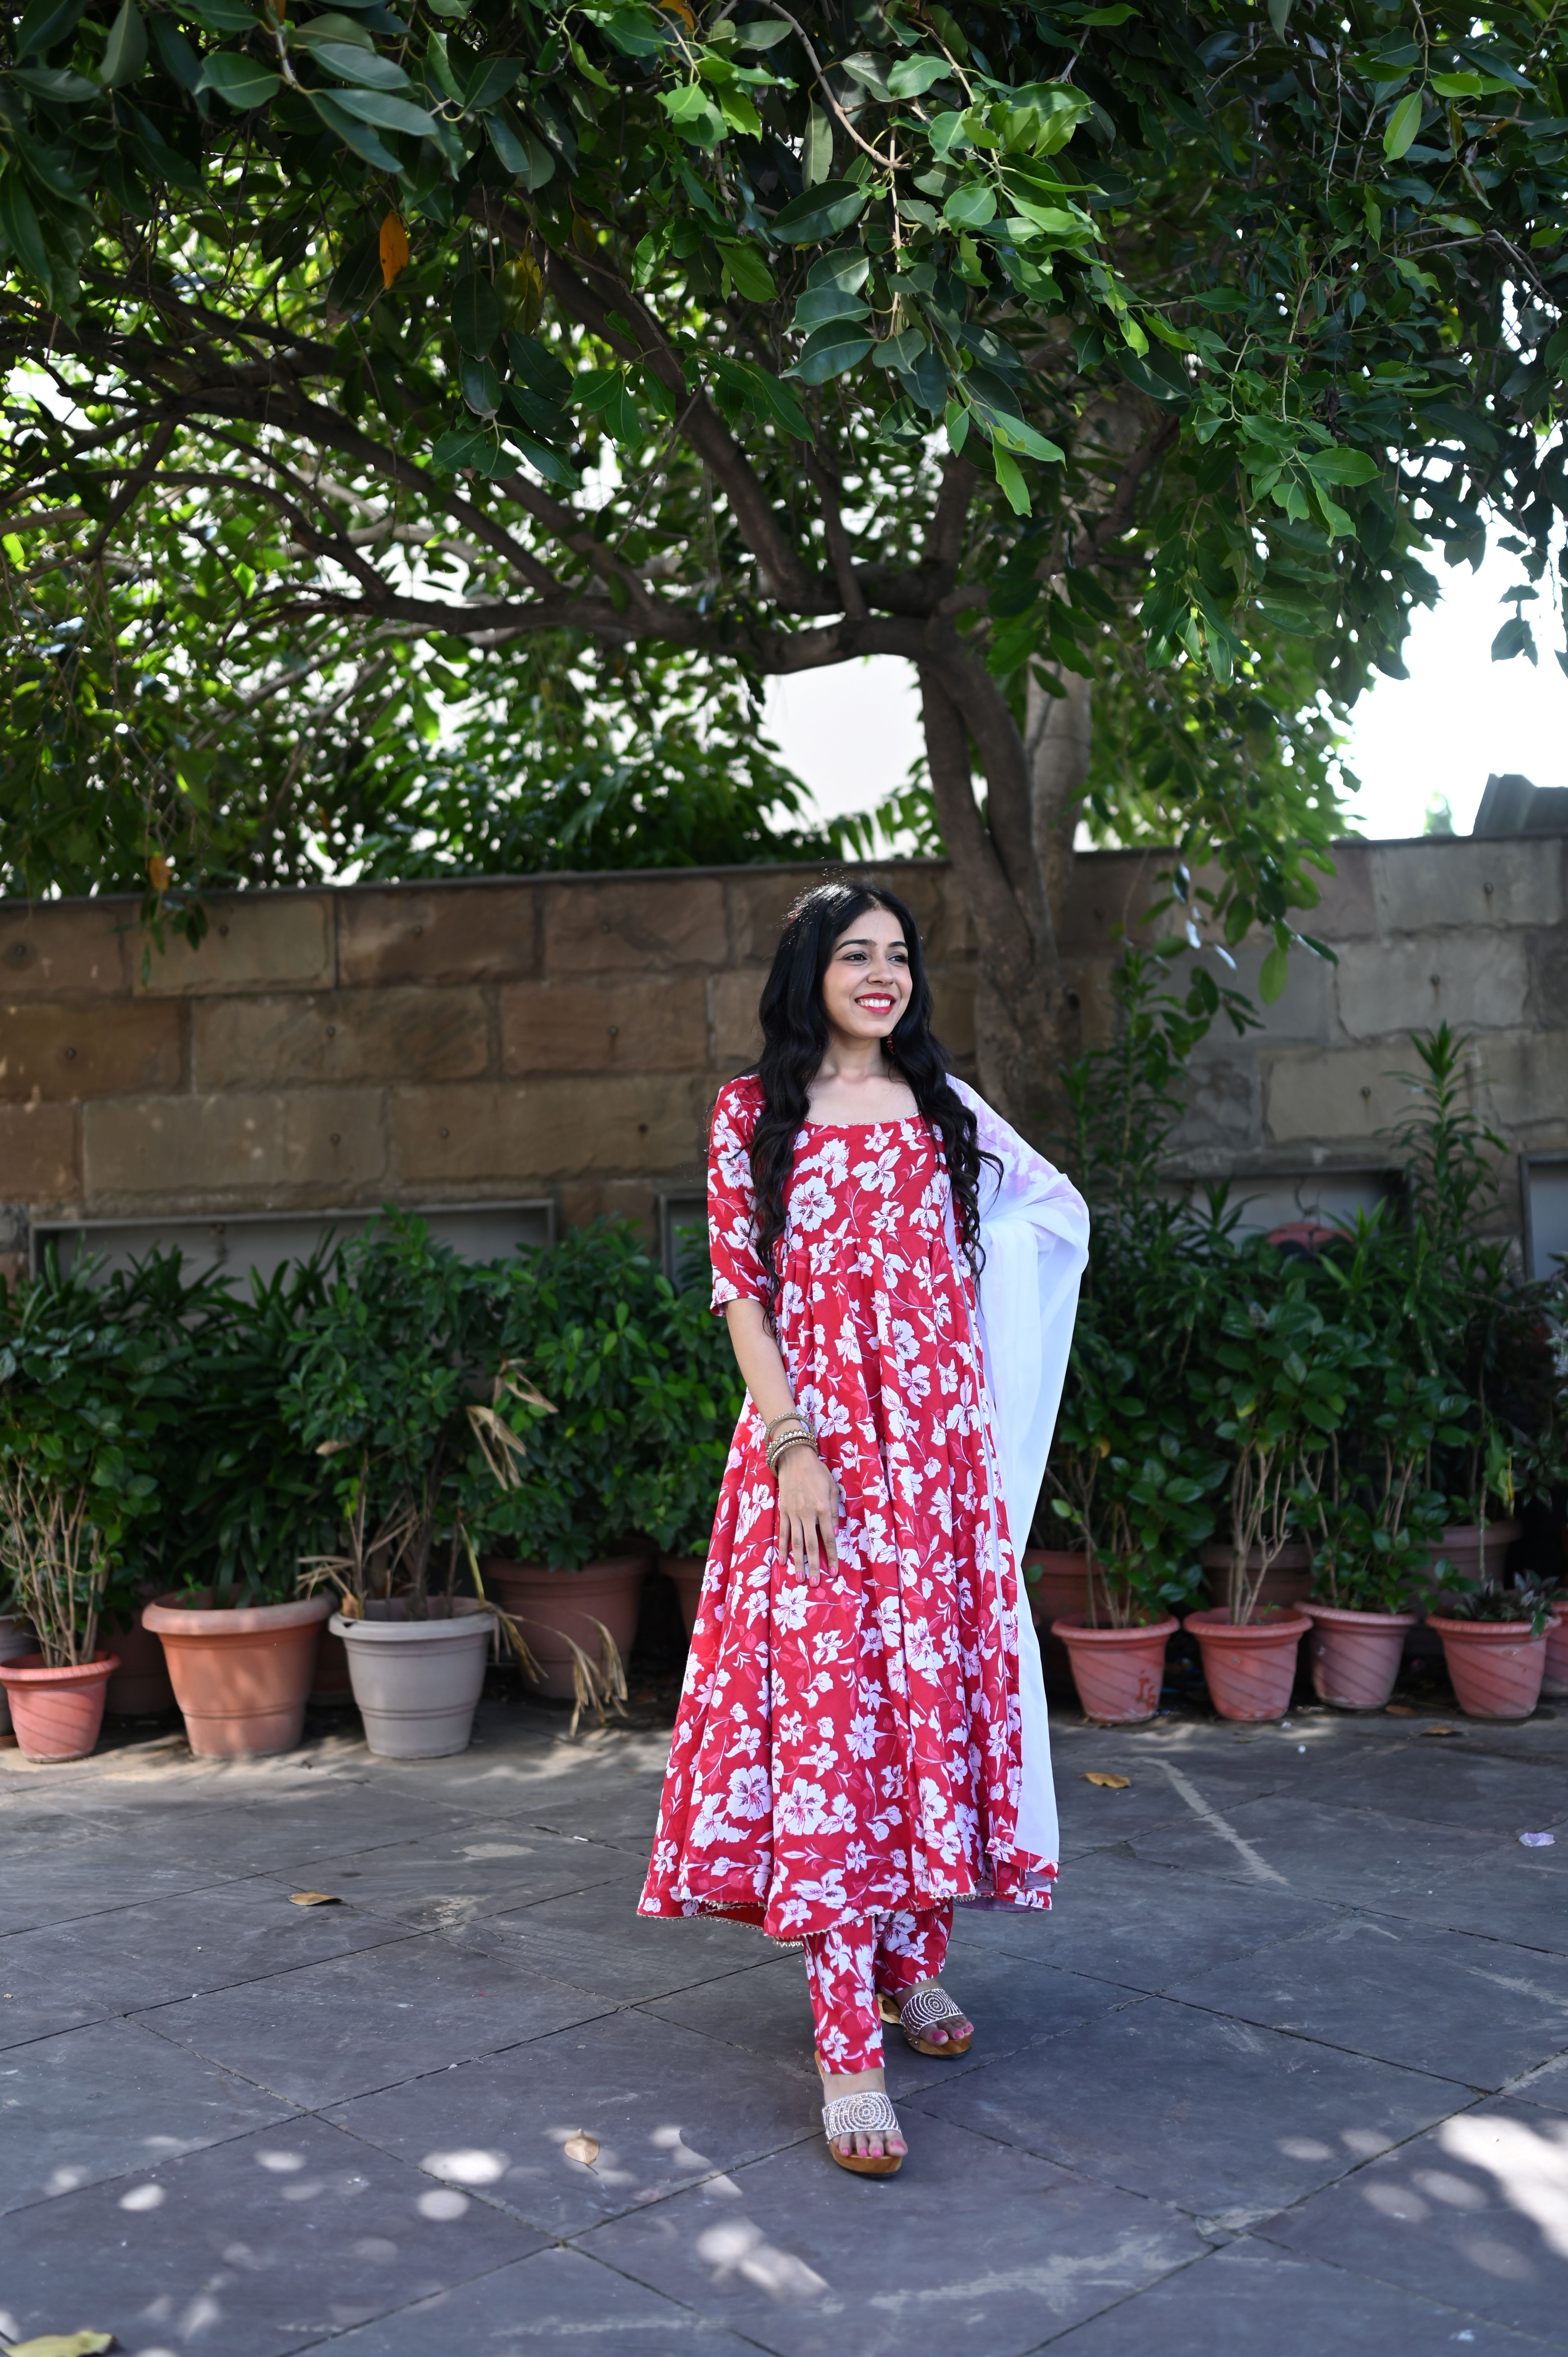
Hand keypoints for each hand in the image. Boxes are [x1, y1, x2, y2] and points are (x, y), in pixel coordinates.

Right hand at [776, 1447, 837, 1584]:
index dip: (831, 1556)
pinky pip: (782, 1532)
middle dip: (813, 1566)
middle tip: (814, 1583)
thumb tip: (834, 1532)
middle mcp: (807, 1514)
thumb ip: (835, 1511)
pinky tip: (782, 1561)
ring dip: (798, 1561)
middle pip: (811, 1545)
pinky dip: (782, 1547)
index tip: (833, 1572)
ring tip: (800, 1577)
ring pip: (795, 1542)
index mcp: (823, 1508)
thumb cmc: (817, 1472)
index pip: (828, 1538)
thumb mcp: (833, 1488)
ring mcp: (793, 1513)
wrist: (795, 1458)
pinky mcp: (783, 1511)